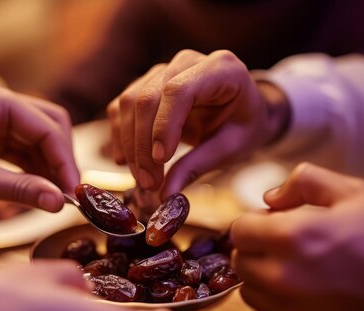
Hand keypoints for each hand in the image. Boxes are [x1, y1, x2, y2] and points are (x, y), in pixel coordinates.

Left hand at [0, 86, 79, 218]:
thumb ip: (19, 189)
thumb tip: (61, 202)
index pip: (47, 128)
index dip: (65, 161)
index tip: (73, 193)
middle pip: (51, 129)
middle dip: (62, 160)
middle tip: (68, 194)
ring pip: (41, 144)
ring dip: (51, 169)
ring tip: (58, 199)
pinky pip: (25, 157)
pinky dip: (36, 174)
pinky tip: (41, 194)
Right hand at [108, 49, 288, 197]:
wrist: (241, 110)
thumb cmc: (243, 125)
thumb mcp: (231, 148)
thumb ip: (198, 166)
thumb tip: (165, 196)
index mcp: (220, 68)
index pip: (180, 91)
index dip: (164, 125)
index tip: (161, 160)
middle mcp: (187, 62)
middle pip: (148, 97)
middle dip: (143, 145)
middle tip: (149, 183)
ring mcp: (163, 70)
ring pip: (129, 102)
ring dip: (129, 145)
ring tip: (142, 179)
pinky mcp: (145, 84)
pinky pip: (122, 108)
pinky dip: (121, 137)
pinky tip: (127, 162)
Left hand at [231, 163, 363, 310]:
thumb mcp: (353, 191)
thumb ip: (304, 182)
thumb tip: (269, 198)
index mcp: (290, 237)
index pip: (238, 231)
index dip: (253, 222)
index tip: (271, 222)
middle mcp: (282, 276)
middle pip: (240, 262)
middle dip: (254, 249)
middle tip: (281, 243)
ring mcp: (292, 309)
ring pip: (250, 294)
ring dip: (260, 279)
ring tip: (290, 268)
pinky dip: (281, 308)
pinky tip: (305, 296)